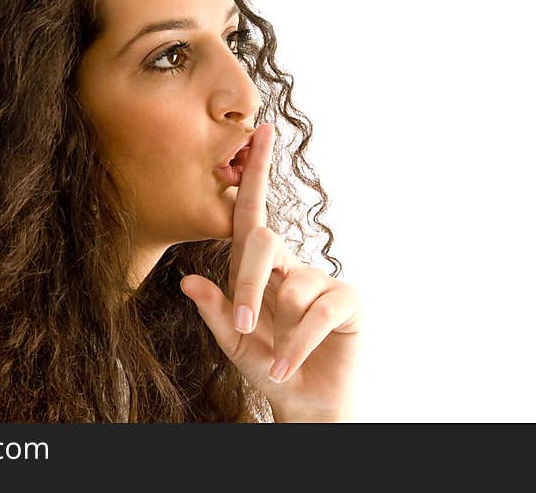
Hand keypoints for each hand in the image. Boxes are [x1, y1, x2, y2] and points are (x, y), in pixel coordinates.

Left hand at [180, 123, 361, 421]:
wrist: (305, 404)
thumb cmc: (268, 367)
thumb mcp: (233, 343)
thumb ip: (215, 313)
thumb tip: (187, 282)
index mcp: (258, 269)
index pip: (251, 214)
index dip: (255, 172)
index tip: (259, 130)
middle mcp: (289, 266)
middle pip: (262, 242)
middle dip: (249, 285)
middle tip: (242, 326)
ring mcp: (321, 281)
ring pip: (291, 285)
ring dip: (277, 333)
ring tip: (275, 361)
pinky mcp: (347, 302)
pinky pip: (318, 313)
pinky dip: (296, 346)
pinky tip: (287, 367)